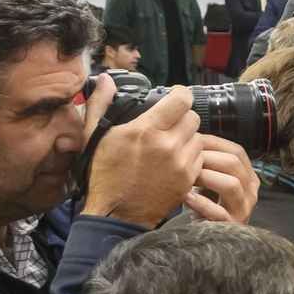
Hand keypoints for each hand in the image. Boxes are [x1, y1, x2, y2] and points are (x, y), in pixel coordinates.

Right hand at [82, 78, 204, 226]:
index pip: (182, 99)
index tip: (174, 98)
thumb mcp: (93, 136)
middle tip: (169, 124)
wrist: (116, 214)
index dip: (180, 95)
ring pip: (198, 137)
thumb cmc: (103, 174)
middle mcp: (168, 144)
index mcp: (146, 130)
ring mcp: (181, 163)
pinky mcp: (188, 179)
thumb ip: (100, 103)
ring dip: (187, 137)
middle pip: (192, 117)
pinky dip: (190, 156)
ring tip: (170, 144)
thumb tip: (105, 80)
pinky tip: (174, 160)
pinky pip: (199, 157)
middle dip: (182, 117)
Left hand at [187, 136, 258, 222]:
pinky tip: (186, 197)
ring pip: (231, 184)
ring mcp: (244, 208)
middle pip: (234, 163)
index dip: (214, 143)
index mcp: (248, 175)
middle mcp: (251, 190)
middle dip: (207, 157)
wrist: (209, 232)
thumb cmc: (207, 201)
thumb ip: (208, 160)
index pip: (237, 151)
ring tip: (187, 175)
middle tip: (184, 156)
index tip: (192, 139)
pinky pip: (219, 211)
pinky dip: (201, 203)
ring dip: (206, 176)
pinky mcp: (232, 224)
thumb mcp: (211, 177)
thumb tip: (191, 134)